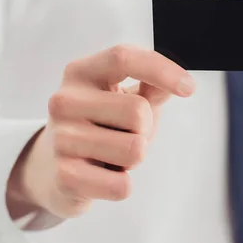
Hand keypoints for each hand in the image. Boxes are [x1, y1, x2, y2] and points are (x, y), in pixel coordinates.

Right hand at [6, 45, 195, 219]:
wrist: (52, 168)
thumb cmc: (99, 126)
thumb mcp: (123, 98)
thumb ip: (151, 87)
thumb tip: (178, 83)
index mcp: (80, 73)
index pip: (123, 58)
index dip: (161, 69)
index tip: (189, 88)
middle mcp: (64, 101)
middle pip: (138, 112)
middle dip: (145, 129)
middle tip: (124, 135)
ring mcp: (61, 139)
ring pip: (135, 150)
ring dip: (135, 158)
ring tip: (111, 155)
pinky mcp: (65, 177)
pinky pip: (122, 184)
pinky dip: (123, 184)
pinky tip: (102, 177)